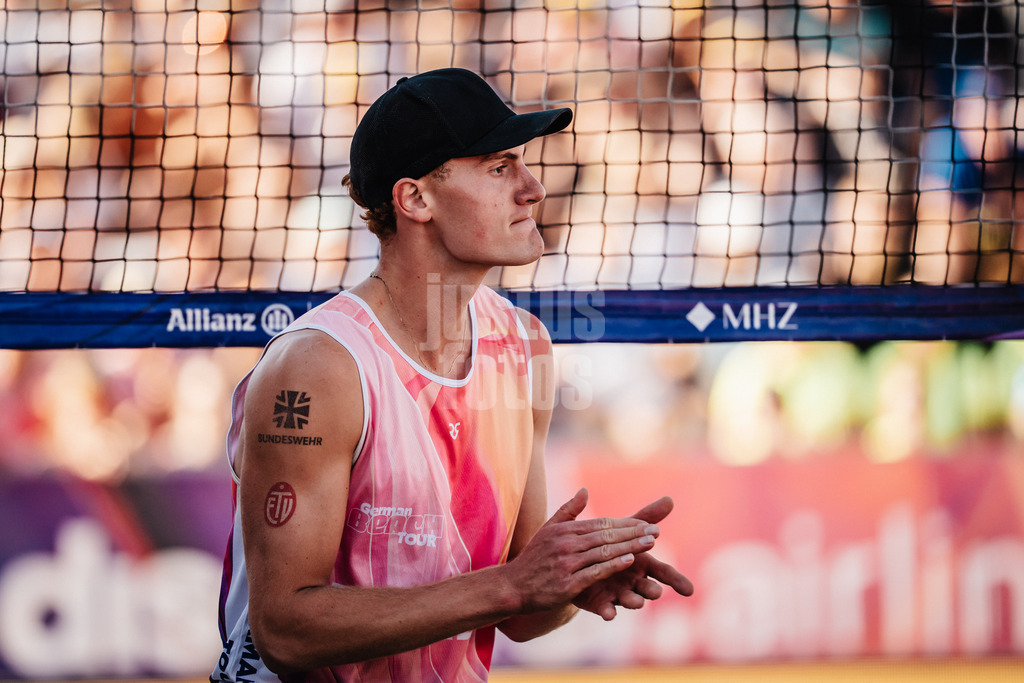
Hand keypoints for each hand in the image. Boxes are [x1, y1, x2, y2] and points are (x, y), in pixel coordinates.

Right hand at [501, 488, 660, 614]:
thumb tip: (585, 490)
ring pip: (604, 552)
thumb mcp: (548, 530)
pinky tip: (629, 561)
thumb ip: (569, 511)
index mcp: (565, 530)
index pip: (602, 523)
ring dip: (630, 547)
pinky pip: (595, 572)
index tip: (647, 523)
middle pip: (606, 535)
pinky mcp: (567, 584)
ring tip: (651, 543)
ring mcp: (567, 563)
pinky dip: (613, 565)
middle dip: (634, 533)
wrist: (512, 586)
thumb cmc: (533, 559)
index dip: (626, 524)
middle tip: (657, 531)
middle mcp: (566, 543)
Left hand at [572, 496, 693, 620]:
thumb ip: (646, 517)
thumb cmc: (609, 544)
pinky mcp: (600, 602)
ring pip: (629, 599)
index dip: (677, 581)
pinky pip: (605, 609)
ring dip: (634, 601)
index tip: (690, 591)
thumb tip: (670, 499)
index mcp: (642, 562)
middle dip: (652, 590)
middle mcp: (633, 580)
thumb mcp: (624, 528)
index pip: (663, 572)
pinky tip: (608, 614)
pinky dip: (608, 612)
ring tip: (637, 602)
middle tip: (657, 592)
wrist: (579, 560)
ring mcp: (617, 593)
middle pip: (648, 587)